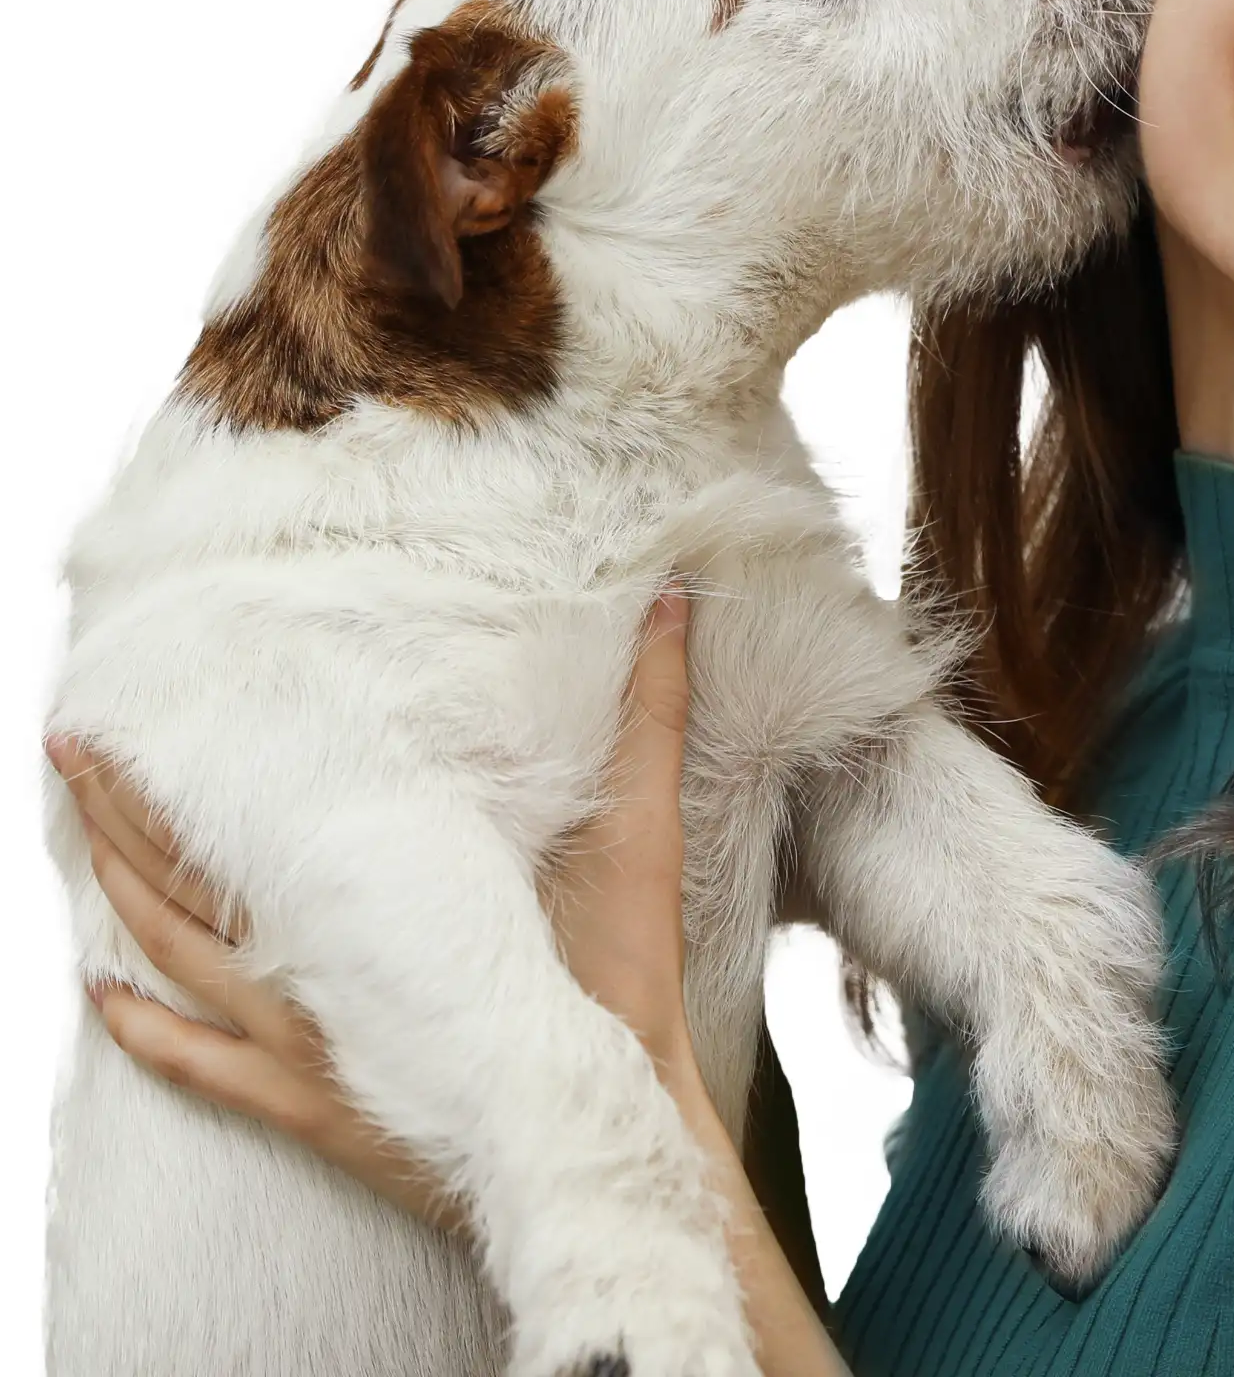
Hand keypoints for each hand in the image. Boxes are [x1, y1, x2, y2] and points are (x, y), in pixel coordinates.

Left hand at [45, 592, 704, 1232]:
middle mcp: (321, 959)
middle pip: (191, 879)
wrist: (609, 1115)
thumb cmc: (618, 971)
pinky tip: (101, 999)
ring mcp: (303, 1036)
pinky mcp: (307, 1101)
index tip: (136, 709)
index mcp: (381, 889)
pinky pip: (198, 1067)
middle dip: (124, 812)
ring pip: (178, 961)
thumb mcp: (642, 827)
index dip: (188, 764)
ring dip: (121, 898)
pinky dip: (142, 1032)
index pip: (257, 813)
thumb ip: (652, 712)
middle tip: (72, 751)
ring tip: (79, 839)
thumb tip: (674, 604)